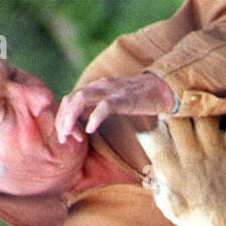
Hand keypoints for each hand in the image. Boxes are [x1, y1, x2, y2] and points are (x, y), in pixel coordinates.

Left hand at [55, 73, 175, 142]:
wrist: (163, 88)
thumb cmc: (140, 99)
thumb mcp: (114, 102)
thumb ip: (97, 107)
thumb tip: (82, 121)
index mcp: (96, 88)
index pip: (70, 99)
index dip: (63, 117)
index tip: (65, 135)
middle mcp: (99, 86)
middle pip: (71, 99)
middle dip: (62, 119)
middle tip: (61, 138)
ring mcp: (111, 91)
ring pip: (81, 99)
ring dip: (70, 118)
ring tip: (69, 135)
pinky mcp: (124, 98)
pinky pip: (104, 106)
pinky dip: (94, 118)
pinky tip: (90, 130)